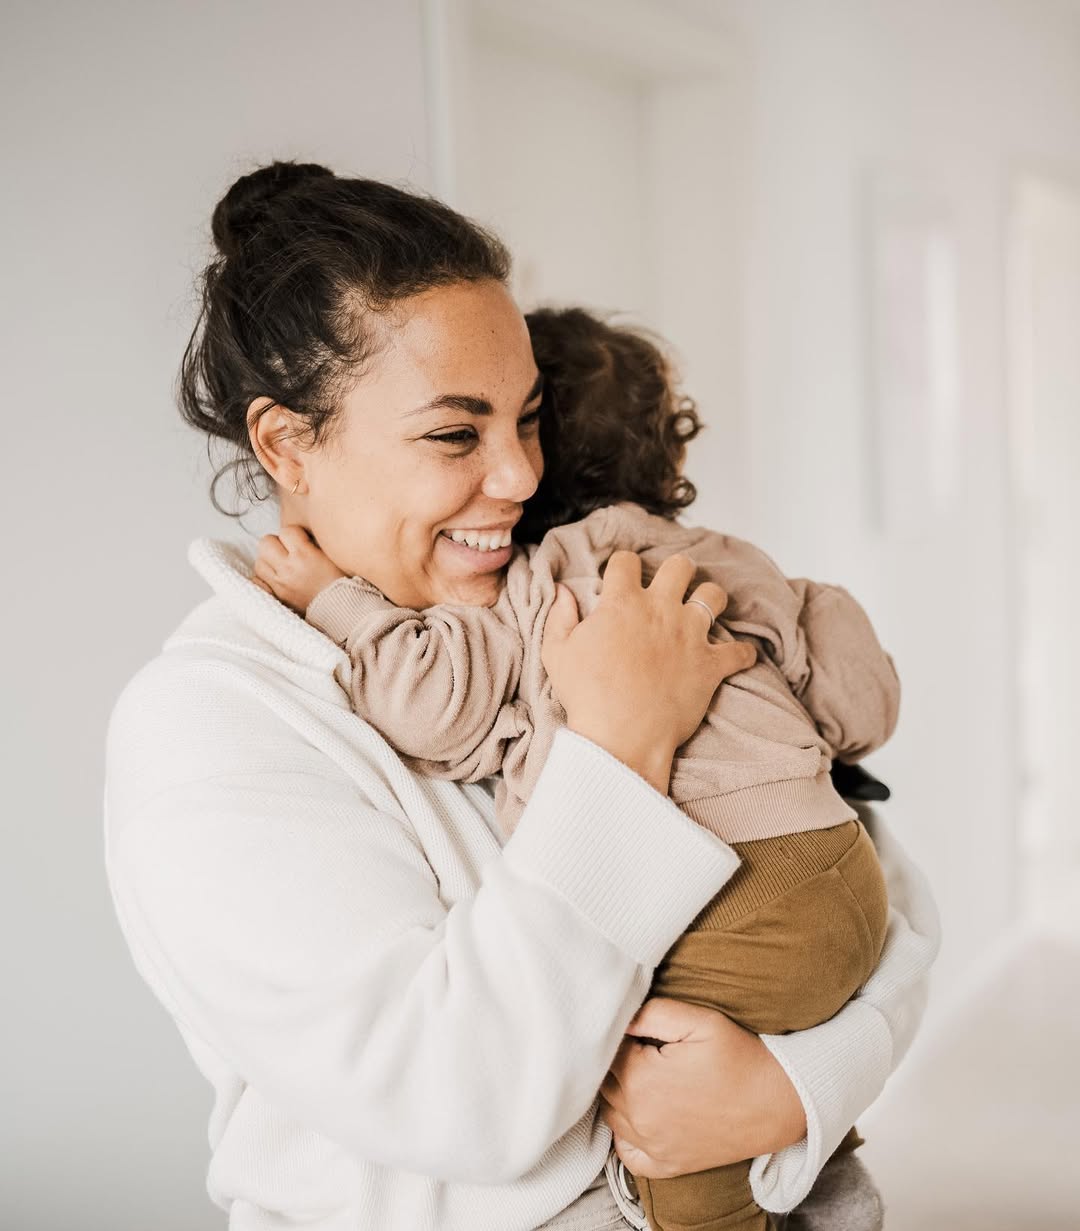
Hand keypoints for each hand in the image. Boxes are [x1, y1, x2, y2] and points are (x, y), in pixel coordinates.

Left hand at [253, 524, 345, 614]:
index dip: (294, 534)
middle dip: (276, 544)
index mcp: (304, 555)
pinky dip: (263, 579)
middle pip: (265, 543)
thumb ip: (314, 543)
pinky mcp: (276, 597)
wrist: (341, 609)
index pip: (286, 531)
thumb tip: (301, 535)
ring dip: (269, 561)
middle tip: (288, 551)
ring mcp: (280, 584)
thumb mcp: (333, 555)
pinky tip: (275, 579)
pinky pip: (257, 581)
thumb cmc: (340, 581)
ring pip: (259, 561)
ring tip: (283, 566)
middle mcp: (288, 568)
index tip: (302, 541)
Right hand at [541, 552, 754, 791]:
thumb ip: (560, 616)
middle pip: (680, 566)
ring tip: (704, 610)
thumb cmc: (586, 695)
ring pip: (714, 596)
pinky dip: (742, 653)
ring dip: (710, 599)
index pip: (627, 562)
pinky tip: (739, 656)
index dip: (623, 566)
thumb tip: (563, 591)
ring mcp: (690, 635)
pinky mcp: (711, 665)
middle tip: (672, 585)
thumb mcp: (557, 652)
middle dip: (677, 571)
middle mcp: (661, 609)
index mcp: (623, 602)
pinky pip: (740, 651)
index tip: (622, 578)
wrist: (620, 736)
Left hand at [599, 997, 806, 1178]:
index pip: (608, 1050)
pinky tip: (640, 1113)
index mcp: (642, 1078)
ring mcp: (652, 1146)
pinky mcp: (666, 1165)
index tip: (640, 1030)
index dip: (621, 1035)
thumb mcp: (699, 1021)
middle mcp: (640, 1117)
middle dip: (617, 1062)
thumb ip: (652, 1013)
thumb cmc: (739, 1057)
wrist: (777, 1102)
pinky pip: (626, 1153)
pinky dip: (625, 1134)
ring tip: (644, 1074)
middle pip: (605, 1081)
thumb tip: (619, 1017)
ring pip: (610, 1113)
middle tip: (642, 1049)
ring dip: (618, 1093)